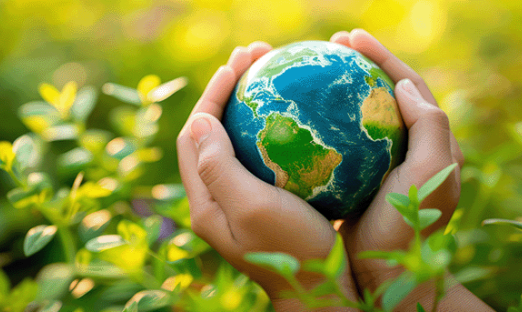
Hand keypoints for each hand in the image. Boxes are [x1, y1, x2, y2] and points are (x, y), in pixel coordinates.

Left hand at [177, 42, 358, 309]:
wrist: (326, 296)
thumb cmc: (291, 253)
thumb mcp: (250, 207)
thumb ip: (217, 166)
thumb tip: (197, 119)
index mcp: (205, 202)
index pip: (195, 134)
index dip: (213, 94)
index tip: (240, 64)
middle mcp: (218, 202)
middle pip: (213, 133)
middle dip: (230, 90)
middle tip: (258, 56)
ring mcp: (244, 205)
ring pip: (240, 142)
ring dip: (252, 106)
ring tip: (278, 74)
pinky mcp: (271, 209)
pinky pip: (269, 157)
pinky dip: (280, 130)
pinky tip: (310, 116)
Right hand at [330, 29, 490, 309]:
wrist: (388, 275)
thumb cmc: (409, 229)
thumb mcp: (429, 177)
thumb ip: (428, 127)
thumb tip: (404, 84)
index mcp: (429, 142)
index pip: (406, 85)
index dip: (380, 56)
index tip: (350, 38)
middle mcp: (405, 150)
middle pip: (378, 95)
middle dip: (354, 65)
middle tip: (326, 47)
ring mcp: (379, 168)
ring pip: (353, 118)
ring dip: (331, 93)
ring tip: (306, 75)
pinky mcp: (355, 184)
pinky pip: (332, 145)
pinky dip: (313, 129)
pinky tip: (286, 123)